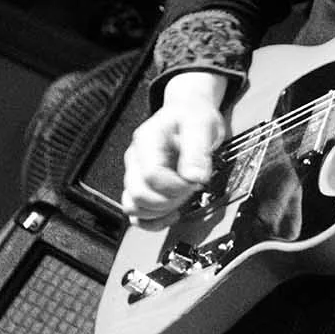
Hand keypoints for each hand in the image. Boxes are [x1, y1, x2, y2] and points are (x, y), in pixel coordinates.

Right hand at [120, 71, 226, 222]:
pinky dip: (152, 221)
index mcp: (147, 141)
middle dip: (170, 199)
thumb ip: (197, 151)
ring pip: (133, 207)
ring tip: (182, 198)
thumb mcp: (200, 125)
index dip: (175, 185)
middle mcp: (136, 159)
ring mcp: (136, 174)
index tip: (194, 180)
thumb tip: (194, 177)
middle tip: (191, 188)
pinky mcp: (142, 186)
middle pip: (139, 195)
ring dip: (161, 211)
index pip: (152, 175)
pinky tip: (172, 214)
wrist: (189, 112)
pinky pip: (136, 215)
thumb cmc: (192, 116)